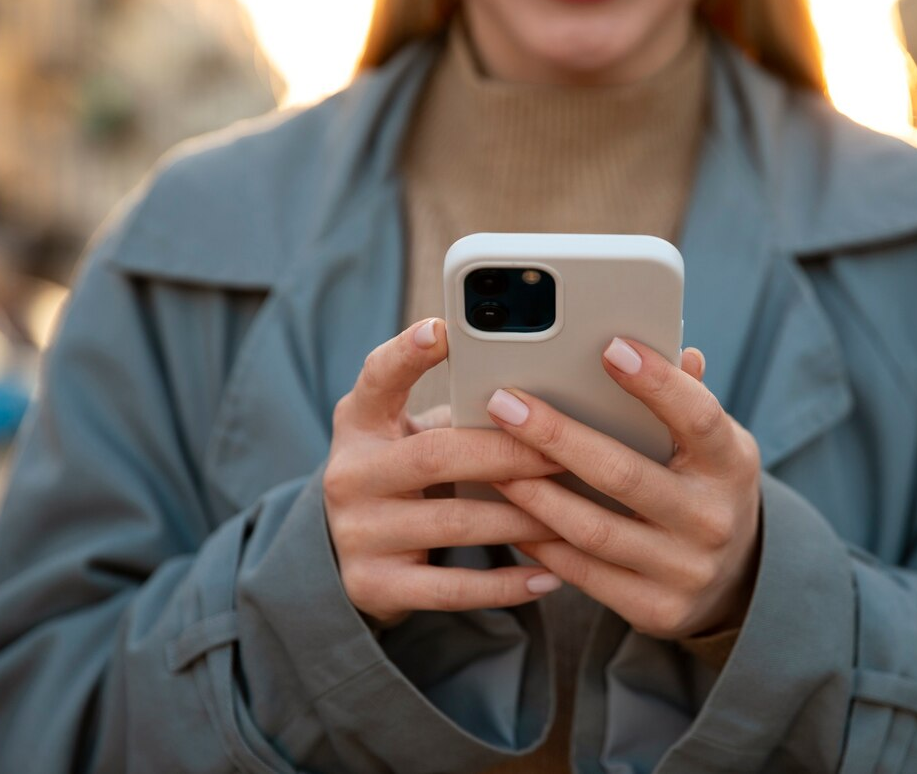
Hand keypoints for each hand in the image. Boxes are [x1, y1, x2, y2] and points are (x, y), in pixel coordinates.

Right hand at [324, 318, 566, 629]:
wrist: (341, 558)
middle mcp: (350, 474)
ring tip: (575, 515)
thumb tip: (547, 398)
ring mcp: (358, 533)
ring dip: (523, 519)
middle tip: (565, 454)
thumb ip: (454, 415)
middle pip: (438, 456)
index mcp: (359, 423)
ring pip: (455, 523)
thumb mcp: (406, 436)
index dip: (408, 354)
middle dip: (509, 454)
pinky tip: (549, 576)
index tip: (442, 328)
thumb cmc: (402, 477)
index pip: (378, 378)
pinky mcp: (373, 586)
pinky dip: (506, 584)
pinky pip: (451, 588)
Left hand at [488, 339, 762, 639]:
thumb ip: (687, 400)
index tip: (610, 347)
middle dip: (557, 437)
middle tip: (505, 404)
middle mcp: (714, 519)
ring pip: (593, 529)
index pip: (698, 416)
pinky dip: (541, 541)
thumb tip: (673, 347)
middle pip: (624, 474)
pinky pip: (583, 573)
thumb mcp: (712, 444)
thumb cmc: (704, 487)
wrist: (735, 580)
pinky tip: (510, 511)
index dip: (657, 383)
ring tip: (491, 461)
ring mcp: (685, 570)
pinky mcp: (656, 609)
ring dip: (534, 493)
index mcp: (732, 464)